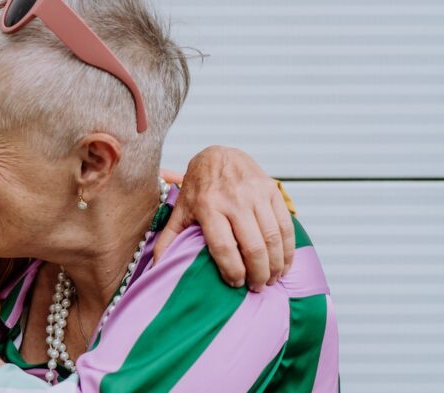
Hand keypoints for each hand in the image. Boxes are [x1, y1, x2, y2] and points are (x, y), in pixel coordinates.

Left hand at [152, 145, 293, 291]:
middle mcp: (233, 200)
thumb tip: (155, 267)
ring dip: (275, 264)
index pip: (224, 246)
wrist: (218, 155)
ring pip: (272, 237)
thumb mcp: (180, 211)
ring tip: (270, 279)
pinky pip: (286, 225)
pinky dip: (288, 249)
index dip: (232, 270)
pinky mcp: (272, 190)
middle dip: (257, 273)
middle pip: (252, 246)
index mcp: (208, 207)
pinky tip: (284, 264)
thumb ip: (168, 238)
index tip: (235, 284)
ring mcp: (256, 194)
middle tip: (256, 287)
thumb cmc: (198, 188)